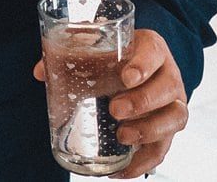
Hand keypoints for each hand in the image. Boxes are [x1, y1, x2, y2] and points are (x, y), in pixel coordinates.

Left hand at [33, 27, 187, 177]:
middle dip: (143, 101)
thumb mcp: (96, 47)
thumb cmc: (112, 55)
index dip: (144, 65)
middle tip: (115, 110)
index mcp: (152, 49)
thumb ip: (70, 53)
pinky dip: (144, 162)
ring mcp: (172, 103)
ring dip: (149, 130)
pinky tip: (122, 170)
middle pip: (169, 88)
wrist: (131, 69)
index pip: (155, 52)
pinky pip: (163, 148)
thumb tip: (41, 73)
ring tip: (122, 137)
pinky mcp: (167, 129)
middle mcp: (168, 75)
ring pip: (175, 118)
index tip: (126, 77)